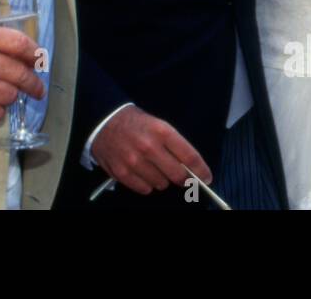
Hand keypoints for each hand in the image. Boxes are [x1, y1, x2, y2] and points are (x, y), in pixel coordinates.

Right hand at [91, 105, 210, 194]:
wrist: (103, 120)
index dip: (201, 170)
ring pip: (161, 184)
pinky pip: (144, 189)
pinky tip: (142, 173)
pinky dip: (146, 184)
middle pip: (177, 175)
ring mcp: (134, 161)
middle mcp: (149, 147)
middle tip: (181, 177)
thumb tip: (190, 168)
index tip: (206, 177)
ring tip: (153, 168)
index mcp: (161, 131)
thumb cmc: (135, 123)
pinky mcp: (122, 172)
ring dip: (162, 180)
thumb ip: (173, 145)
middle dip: (183, 178)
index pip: (189, 156)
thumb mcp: (157, 124)